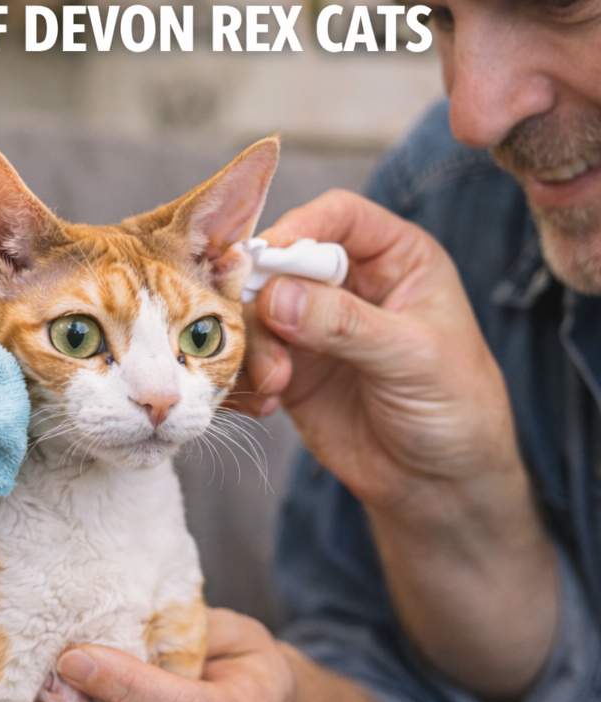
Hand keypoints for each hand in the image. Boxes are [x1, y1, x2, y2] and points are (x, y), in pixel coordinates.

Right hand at [236, 189, 517, 508]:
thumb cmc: (455, 407)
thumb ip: (345, 324)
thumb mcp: (412, 357)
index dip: (301, 226)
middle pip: (284, 260)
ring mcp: (314, 326)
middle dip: (263, 292)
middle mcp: (348, 284)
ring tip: (275, 382)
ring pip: (257, 311)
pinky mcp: (290, 368)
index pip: (339, 217)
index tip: (268, 254)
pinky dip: (247, 377)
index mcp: (395, 258)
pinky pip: (249, 357)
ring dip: (255, 345)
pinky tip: (266, 404)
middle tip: (255, 327)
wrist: (437, 484)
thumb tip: (277, 296)